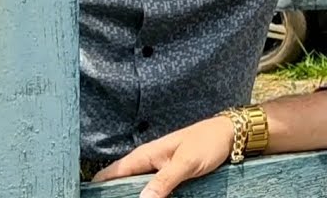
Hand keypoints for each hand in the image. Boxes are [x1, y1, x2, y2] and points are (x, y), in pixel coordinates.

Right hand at [90, 116, 233, 197]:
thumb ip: (163, 182)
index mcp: (144, 155)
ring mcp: (156, 169)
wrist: (230, 135)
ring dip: (128, 197)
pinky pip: (149, 189)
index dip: (96, 189)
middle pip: (118, 184)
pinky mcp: (167, 175)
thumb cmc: (208, 143)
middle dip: (112, 196)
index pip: (108, 174)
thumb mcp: (186, 164)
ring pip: (133, 188)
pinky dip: (145, 196)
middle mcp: (145, 162)